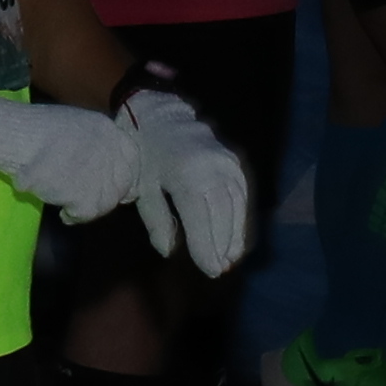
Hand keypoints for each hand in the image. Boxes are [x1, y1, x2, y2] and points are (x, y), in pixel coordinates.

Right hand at [0, 92, 143, 222]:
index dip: (124, 174)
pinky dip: (72, 216)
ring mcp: (99, 176)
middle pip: (121, 185)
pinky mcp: (84, 197)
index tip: (113, 183)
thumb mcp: (74, 126)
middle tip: (85, 197)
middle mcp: (110, 153)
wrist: (16, 137)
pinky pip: (84, 214)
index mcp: (107, 131)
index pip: (131, 158)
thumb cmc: (36, 129)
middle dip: (106, 195)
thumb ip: (93, 144)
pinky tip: (62, 211)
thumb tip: (99, 166)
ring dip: (87, 207)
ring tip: (68, 204)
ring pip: (104, 203)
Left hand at [118, 83, 252, 274]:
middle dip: (222, 245)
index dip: (207, 248)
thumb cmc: (144, 154)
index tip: (210, 270)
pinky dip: (240, 216)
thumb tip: (168, 250)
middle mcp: (212, 168)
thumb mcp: (143, 187)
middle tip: (219, 269)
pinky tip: (235, 234)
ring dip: (234, 234)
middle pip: (223, 215)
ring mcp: (226, 162)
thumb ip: (157, 220)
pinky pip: (241, 193)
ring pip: (236, 206)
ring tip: (229, 258)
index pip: (201, 220)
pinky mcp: (233, 160)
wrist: (158, 115)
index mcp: (186, 175)